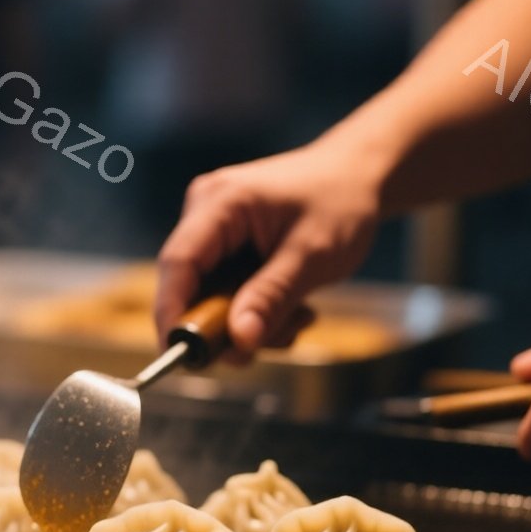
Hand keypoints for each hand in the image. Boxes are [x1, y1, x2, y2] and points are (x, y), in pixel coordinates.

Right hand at [155, 142, 382, 357]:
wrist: (357, 175)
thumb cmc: (340, 202)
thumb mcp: (312, 255)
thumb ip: (272, 297)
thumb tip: (239, 341)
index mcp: (221, 202)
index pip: (178, 262)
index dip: (172, 311)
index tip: (184, 356)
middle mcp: (207, 211)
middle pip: (192, 284)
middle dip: (227, 324)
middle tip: (270, 342)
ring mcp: (216, 228)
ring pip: (212, 295)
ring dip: (252, 320)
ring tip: (299, 316)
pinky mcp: (228, 243)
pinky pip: (228, 289)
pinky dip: (258, 309)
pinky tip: (294, 306)